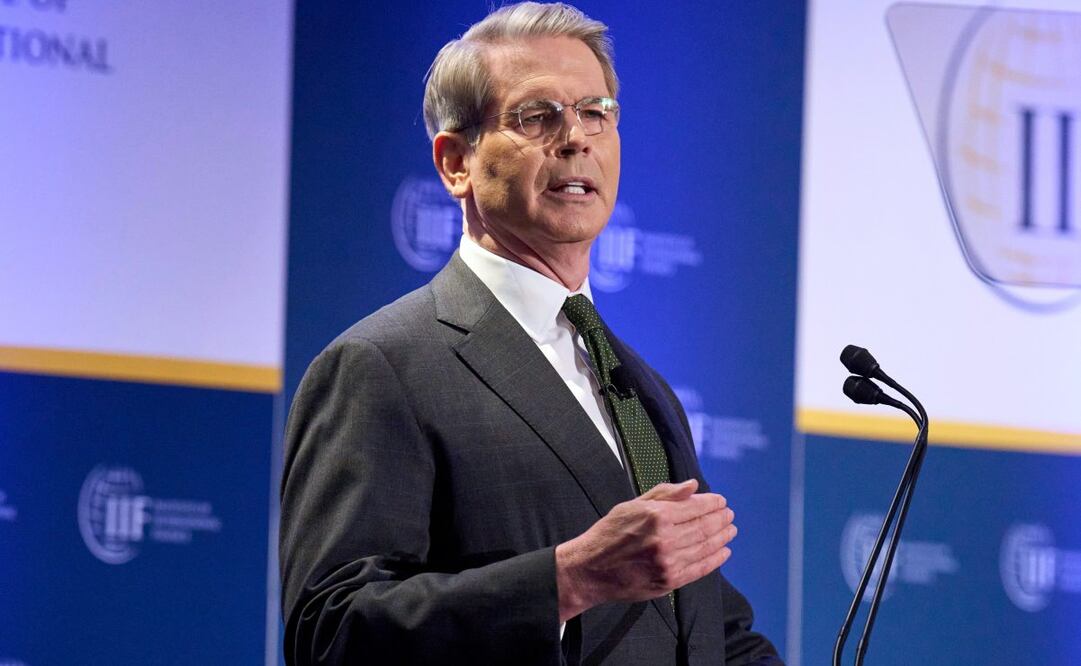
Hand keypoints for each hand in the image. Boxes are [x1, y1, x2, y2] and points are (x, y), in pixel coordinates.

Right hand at [554, 479, 736, 621]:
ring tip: (730, 531)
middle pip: (705, 527)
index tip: (721, 502)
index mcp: (656, 517)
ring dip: (722, 538)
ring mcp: (668, 563)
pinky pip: (700, 569)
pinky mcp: (669, 582)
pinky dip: (715, 560)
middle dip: (721, 519)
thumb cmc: (609, 534)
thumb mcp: (632, 506)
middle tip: (729, 516)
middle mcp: (665, 540)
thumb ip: (664, 494)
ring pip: (706, 548)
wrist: (590, 570)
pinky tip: (723, 553)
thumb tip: (692, 486)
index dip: (712, 503)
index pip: (695, 507)